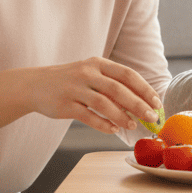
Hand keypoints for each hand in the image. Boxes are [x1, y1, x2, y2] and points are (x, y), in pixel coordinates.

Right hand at [35, 57, 162, 133]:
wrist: (34, 85)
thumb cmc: (70, 81)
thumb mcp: (90, 74)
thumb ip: (111, 84)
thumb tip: (140, 102)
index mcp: (98, 63)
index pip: (127, 74)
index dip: (144, 88)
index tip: (157, 102)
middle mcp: (87, 73)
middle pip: (118, 89)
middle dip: (138, 104)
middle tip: (152, 117)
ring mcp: (75, 88)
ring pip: (104, 103)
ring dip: (122, 116)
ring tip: (133, 125)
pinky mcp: (65, 105)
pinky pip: (88, 116)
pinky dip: (103, 124)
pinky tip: (114, 130)